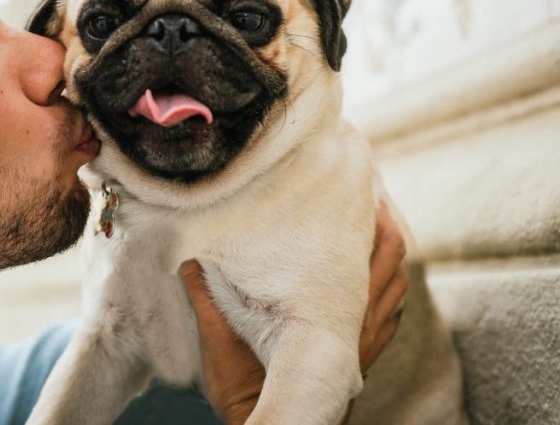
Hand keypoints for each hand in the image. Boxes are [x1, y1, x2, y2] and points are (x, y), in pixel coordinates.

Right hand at [179, 200, 408, 424]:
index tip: (358, 189)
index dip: (368, 220)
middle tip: (372, 195)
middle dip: (385, 227)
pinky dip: (390, 288)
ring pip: (395, 288)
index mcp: (328, 315)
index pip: (364, 256)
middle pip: (391, 264)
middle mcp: (356, 326)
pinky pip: (389, 315)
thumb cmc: (248, 395)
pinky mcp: (361, 357)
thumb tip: (188, 258)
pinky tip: (377, 277)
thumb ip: (205, 298)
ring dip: (389, 255)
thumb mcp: (219, 344)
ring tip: (377, 224)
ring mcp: (363, 343)